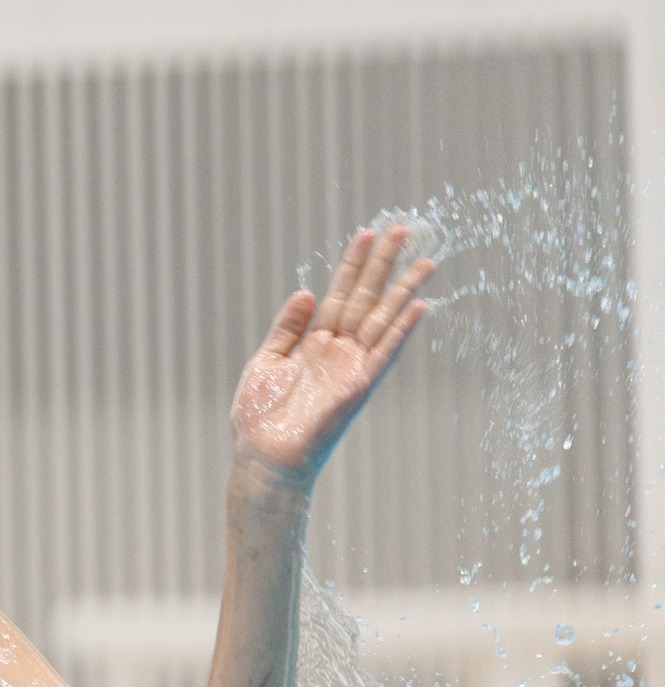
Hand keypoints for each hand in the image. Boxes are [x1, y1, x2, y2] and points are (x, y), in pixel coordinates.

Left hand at [228, 225, 431, 492]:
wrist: (263, 457)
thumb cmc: (261, 417)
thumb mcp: (266, 361)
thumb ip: (287, 328)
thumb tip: (306, 291)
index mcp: (315, 343)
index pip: (339, 294)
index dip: (352, 264)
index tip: (366, 234)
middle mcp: (338, 350)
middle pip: (366, 298)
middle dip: (384, 265)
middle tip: (404, 230)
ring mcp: (351, 367)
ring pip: (383, 319)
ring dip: (404, 290)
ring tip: (426, 260)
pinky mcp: (359, 386)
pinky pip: (384, 353)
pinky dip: (401, 330)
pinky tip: (419, 306)